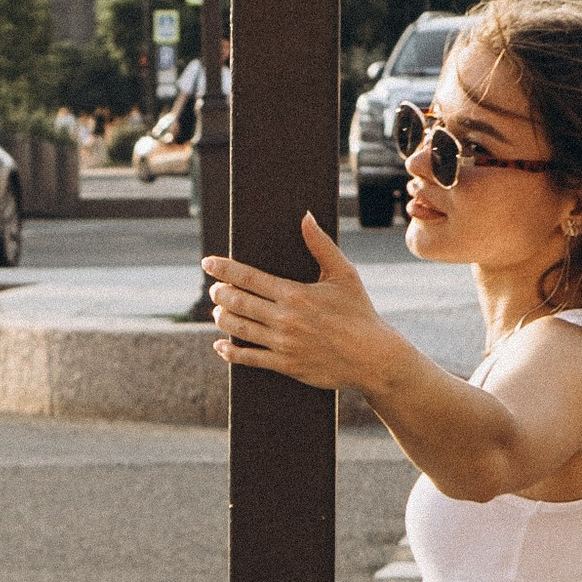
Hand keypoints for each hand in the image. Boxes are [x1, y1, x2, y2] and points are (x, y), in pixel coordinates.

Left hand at [202, 213, 388, 392]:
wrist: (373, 357)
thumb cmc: (359, 312)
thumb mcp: (344, 274)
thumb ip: (321, 245)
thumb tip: (306, 216)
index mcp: (295, 293)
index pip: (249, 277)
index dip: (224, 269)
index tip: (208, 263)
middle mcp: (285, 318)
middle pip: (238, 302)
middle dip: (220, 294)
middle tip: (214, 290)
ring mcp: (283, 344)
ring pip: (239, 329)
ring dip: (222, 318)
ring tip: (218, 312)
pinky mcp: (286, 365)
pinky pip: (250, 358)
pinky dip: (230, 352)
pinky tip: (221, 345)